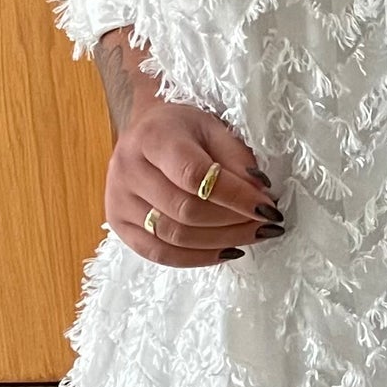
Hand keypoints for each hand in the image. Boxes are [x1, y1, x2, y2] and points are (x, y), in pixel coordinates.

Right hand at [105, 98, 282, 267]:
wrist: (145, 132)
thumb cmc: (183, 129)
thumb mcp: (214, 128)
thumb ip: (237, 159)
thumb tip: (260, 195)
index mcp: (152, 137)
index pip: (194, 175)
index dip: (235, 196)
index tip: (268, 207)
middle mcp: (128, 169)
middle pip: (185, 211)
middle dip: (233, 222)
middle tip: (266, 224)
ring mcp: (118, 200)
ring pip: (174, 236)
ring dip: (221, 242)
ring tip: (253, 236)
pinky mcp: (118, 224)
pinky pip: (159, 253)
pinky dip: (197, 258)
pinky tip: (226, 250)